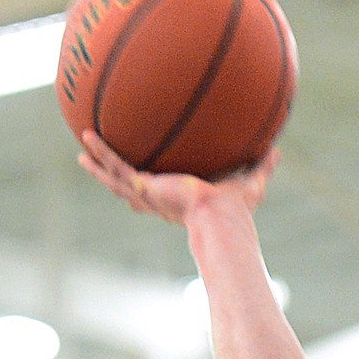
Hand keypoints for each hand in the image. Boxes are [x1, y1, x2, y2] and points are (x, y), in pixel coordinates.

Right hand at [78, 130, 277, 225]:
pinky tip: (86, 139)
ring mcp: (150, 196)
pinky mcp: (145, 189)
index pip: (161, 195)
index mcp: (180, 201)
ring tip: (81, 152)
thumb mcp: (251, 181)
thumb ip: (262, 165)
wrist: (221, 219)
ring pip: (115, 180)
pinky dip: (101, 154)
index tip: (144, 183)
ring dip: (98, 166)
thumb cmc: (236, 210)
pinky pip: (117, 169)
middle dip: (116, 179)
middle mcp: (161, 200)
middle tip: (103, 168)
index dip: (150, 190)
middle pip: (131, 190)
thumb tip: (277, 150)